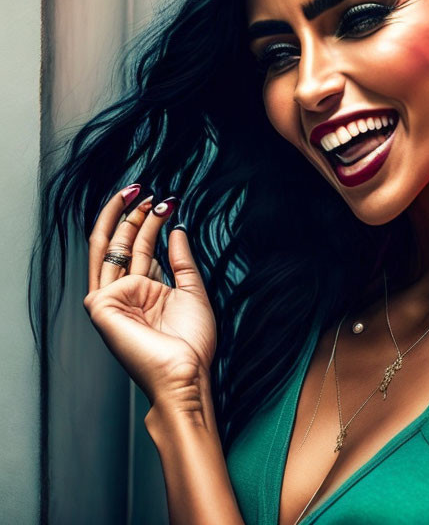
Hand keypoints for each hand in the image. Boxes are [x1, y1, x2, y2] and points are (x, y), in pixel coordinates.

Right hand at [84, 185, 216, 405]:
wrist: (187, 372)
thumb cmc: (192, 342)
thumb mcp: (192, 291)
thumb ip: (181, 260)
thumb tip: (176, 229)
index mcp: (144, 292)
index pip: (139, 250)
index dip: (151, 224)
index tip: (167, 200)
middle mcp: (125, 294)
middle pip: (121, 245)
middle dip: (132, 214)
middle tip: (146, 189)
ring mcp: (111, 300)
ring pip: (111, 248)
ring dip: (124, 218)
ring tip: (141, 192)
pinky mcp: (102, 306)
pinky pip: (111, 264)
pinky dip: (125, 235)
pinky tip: (146, 217)